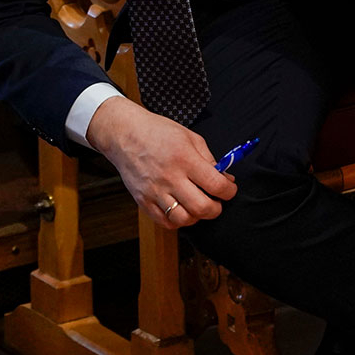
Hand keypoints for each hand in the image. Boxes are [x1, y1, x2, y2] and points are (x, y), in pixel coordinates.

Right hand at [86, 96, 235, 228]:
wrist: (125, 134)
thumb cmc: (157, 132)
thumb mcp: (189, 137)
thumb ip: (209, 159)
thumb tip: (225, 179)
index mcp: (185, 158)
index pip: (216, 185)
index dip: (229, 191)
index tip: (229, 189)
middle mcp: (170, 177)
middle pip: (202, 208)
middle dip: (216, 208)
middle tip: (215, 201)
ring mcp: (155, 191)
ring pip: (184, 219)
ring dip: (196, 216)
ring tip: (196, 205)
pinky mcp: (143, 200)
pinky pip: (165, 222)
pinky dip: (177, 220)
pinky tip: (179, 208)